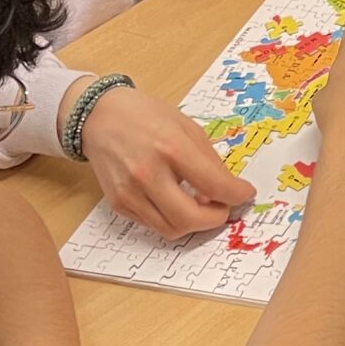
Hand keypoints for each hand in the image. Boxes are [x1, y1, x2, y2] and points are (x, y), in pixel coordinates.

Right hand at [79, 83, 257, 235]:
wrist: (99, 116)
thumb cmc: (146, 116)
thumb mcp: (187, 127)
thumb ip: (209, 160)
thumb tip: (227, 190)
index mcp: (171, 147)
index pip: (214, 185)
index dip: (237, 195)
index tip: (245, 193)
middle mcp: (147, 173)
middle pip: (190, 219)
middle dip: (216, 219)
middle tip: (224, 208)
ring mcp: (129, 192)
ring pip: (171, 229)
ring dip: (194, 224)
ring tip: (201, 206)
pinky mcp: (118, 202)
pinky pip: (152, 223)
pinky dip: (171, 219)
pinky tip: (176, 201)